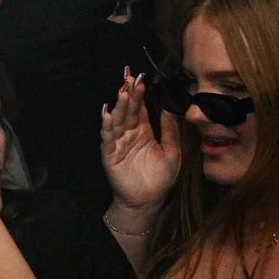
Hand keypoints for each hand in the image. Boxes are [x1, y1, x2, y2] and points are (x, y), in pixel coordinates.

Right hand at [101, 72, 180, 211]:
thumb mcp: (172, 151)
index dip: (139, 94)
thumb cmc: (160, 178)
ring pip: (117, 121)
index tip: (141, 78)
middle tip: (129, 78)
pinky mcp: (110, 155)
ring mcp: (118, 144)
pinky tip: (107, 114)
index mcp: (144, 132)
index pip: (140, 109)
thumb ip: (170, 131)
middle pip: (128, 111)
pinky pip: (107, 138)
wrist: (148, 201)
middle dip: (128, 95)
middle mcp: (129, 135)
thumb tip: (170, 108)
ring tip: (121, 93)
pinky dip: (107, 126)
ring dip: (118, 107)